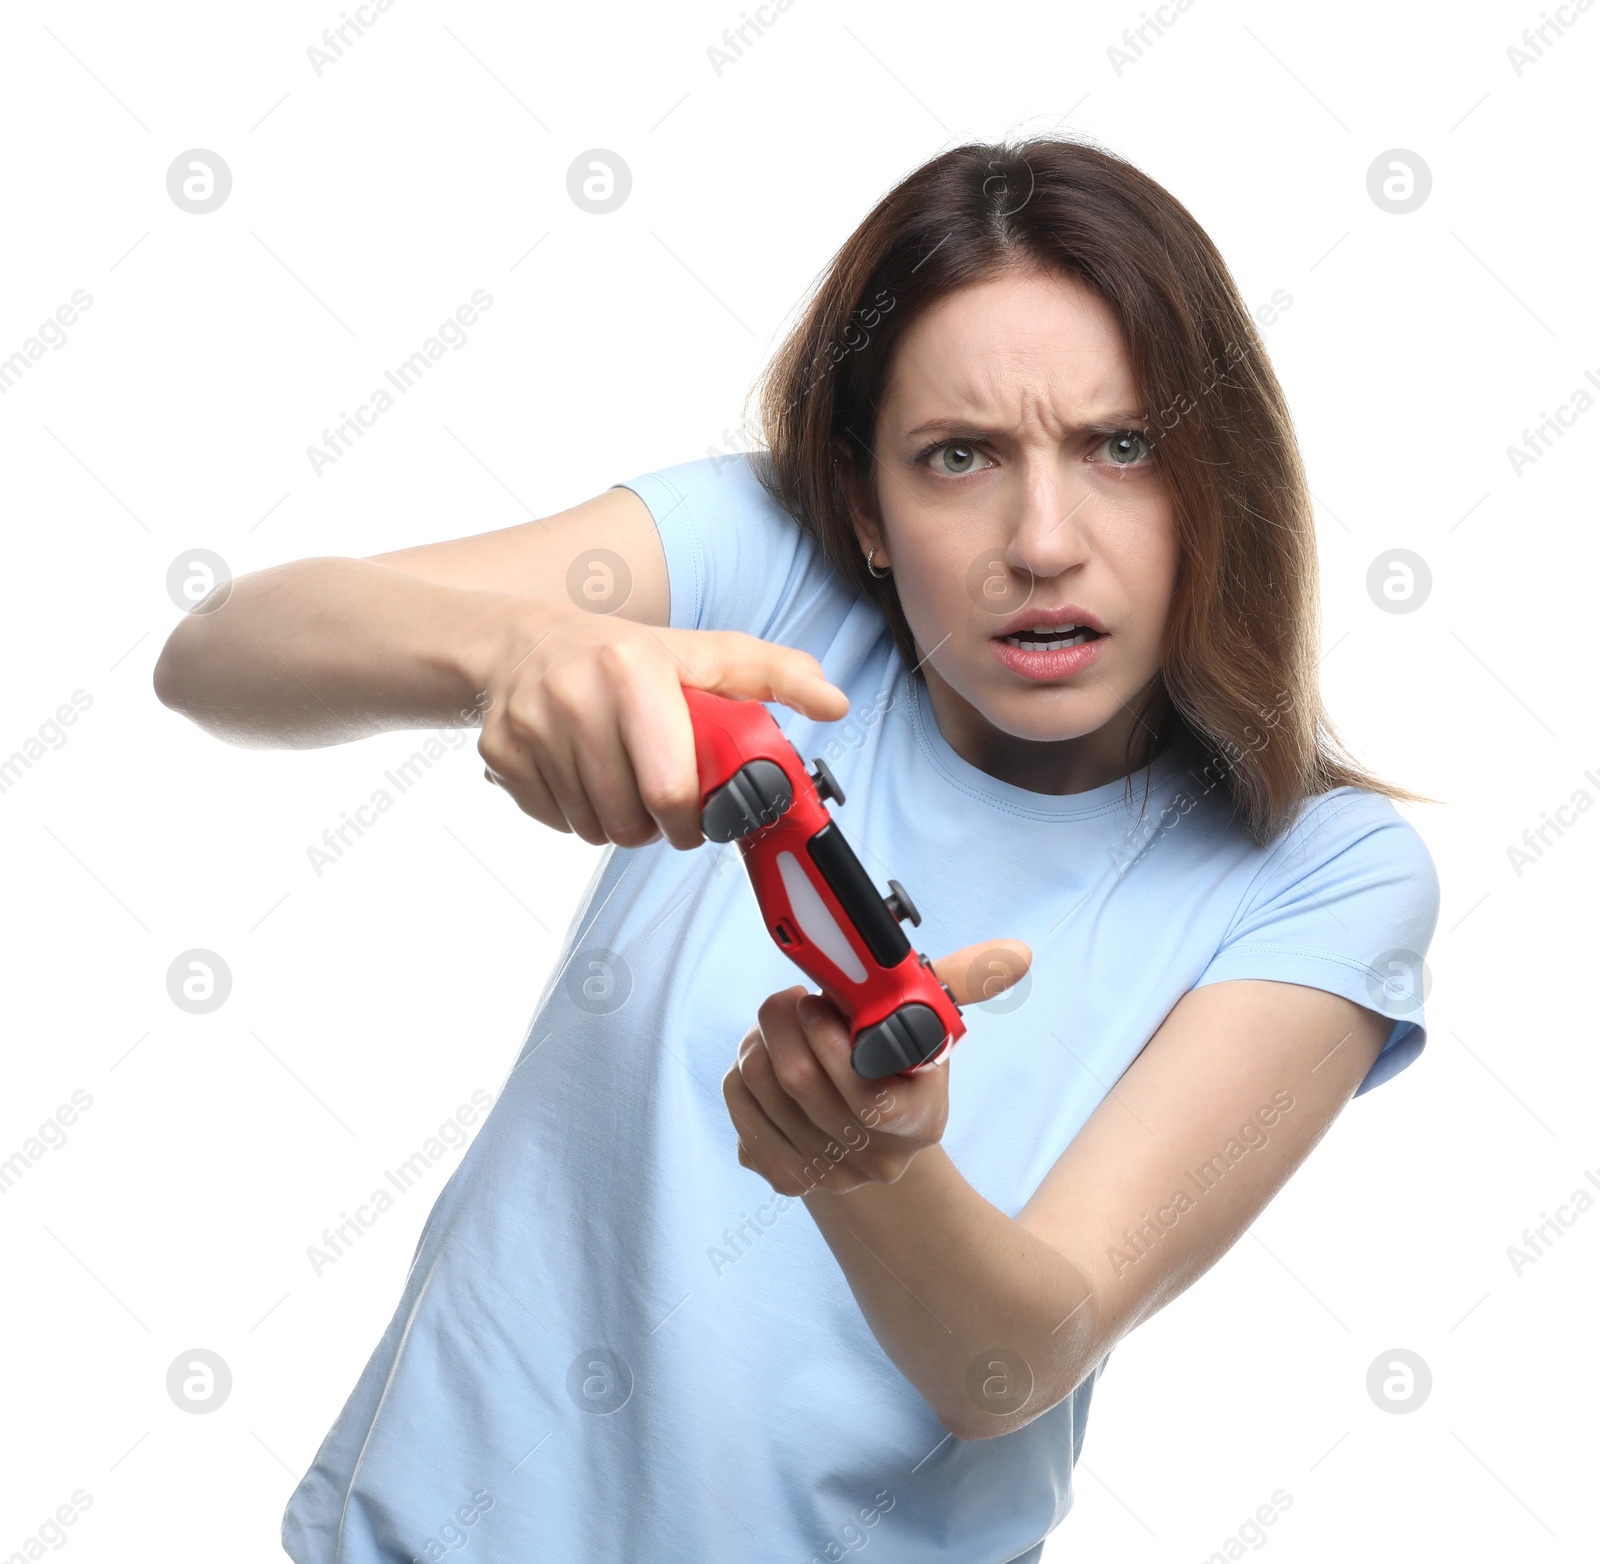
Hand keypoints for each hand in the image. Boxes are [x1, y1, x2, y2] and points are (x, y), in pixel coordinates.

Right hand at [476, 598, 847, 849]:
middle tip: (663, 801)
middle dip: (658, 825)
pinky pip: (557, 824)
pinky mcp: (500, 756)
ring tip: (624, 784)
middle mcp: (573, 695)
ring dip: (620, 824)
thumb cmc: (623, 656)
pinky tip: (583, 778)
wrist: (520, 643)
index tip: (700, 813)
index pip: (669, 787)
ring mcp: (530, 728)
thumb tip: (835, 702)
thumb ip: (774, 675)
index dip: (693, 817)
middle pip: (632, 821)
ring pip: (595, 830)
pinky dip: (578, 816)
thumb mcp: (703, 654)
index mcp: (632, 669)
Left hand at [722, 939, 1032, 1196]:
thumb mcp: (931, 1021)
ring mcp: (832, 1176)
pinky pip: (740, 1112)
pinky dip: (740, 1076)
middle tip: (789, 1000)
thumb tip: (1016, 954)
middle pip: (802, 1086)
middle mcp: (879, 1160)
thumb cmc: (897, 1060)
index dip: (832, 1046)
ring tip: (779, 1029)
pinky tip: (764, 1062)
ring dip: (759, 1045)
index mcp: (922, 1121)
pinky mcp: (786, 1177)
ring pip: (764, 1091)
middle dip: (783, 1027)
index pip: (870, 1100)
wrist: (867, 1126)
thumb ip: (966, 982)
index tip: (818, 1002)